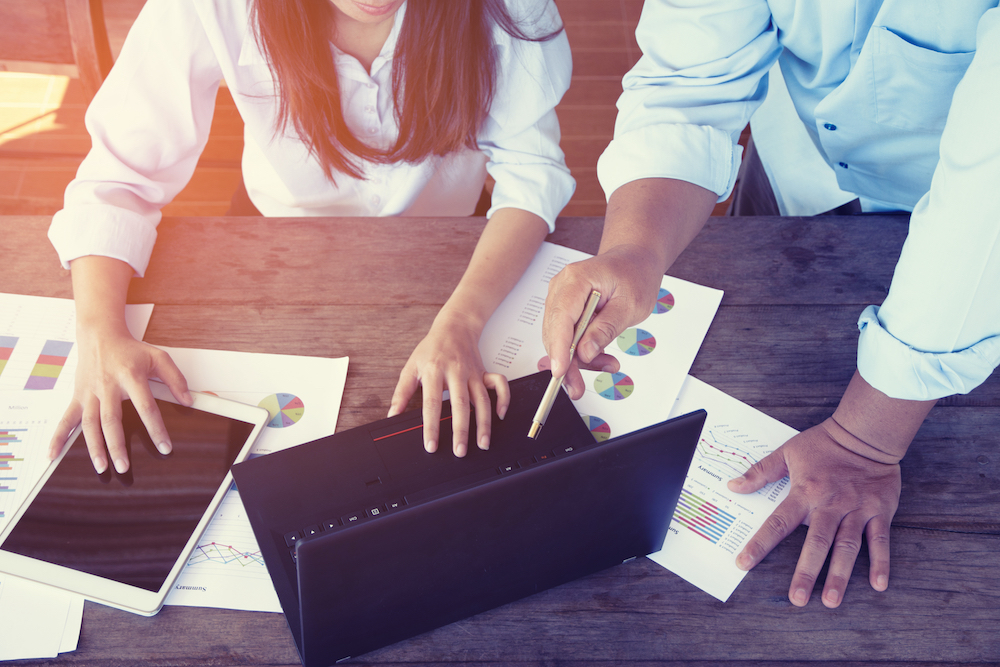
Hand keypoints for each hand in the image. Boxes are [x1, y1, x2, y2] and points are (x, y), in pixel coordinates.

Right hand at [48, 325, 190, 474]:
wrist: (100, 335)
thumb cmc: (130, 349)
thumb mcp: (159, 358)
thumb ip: (175, 379)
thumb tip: (188, 401)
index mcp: (130, 376)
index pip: (146, 407)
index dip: (156, 429)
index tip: (164, 448)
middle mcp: (108, 386)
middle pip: (111, 420)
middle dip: (117, 445)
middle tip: (124, 467)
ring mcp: (90, 393)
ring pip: (89, 423)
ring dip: (94, 447)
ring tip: (102, 467)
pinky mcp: (78, 396)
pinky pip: (66, 419)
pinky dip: (58, 437)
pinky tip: (53, 454)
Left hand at [389, 311, 510, 456]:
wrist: (454, 327)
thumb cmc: (431, 348)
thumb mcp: (411, 367)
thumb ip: (402, 392)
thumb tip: (392, 415)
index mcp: (434, 370)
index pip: (432, 403)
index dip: (431, 426)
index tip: (431, 445)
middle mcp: (456, 372)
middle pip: (460, 404)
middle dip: (461, 430)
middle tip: (460, 451)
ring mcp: (473, 372)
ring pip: (482, 400)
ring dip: (484, 424)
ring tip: (482, 444)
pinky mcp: (485, 372)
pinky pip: (499, 385)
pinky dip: (503, 400)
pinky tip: (500, 416)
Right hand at [540, 244, 665, 397]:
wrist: (633, 261)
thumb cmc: (634, 274)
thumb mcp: (631, 304)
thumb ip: (607, 328)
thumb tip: (585, 351)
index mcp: (576, 279)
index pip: (561, 318)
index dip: (559, 349)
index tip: (560, 372)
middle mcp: (561, 287)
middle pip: (555, 333)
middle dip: (567, 363)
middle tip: (578, 387)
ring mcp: (560, 298)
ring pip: (559, 339)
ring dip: (578, 358)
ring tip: (607, 364)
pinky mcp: (564, 309)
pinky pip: (566, 336)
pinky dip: (581, 350)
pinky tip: (600, 357)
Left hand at [727, 418, 900, 607]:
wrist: (865, 433)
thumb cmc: (824, 444)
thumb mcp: (787, 452)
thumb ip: (760, 472)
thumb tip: (734, 486)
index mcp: (804, 492)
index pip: (778, 523)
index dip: (760, 544)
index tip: (744, 563)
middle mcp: (830, 504)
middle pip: (816, 542)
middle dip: (806, 572)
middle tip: (797, 599)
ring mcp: (856, 509)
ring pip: (847, 546)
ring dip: (840, 574)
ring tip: (831, 600)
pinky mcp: (880, 511)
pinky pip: (880, 540)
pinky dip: (880, 562)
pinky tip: (877, 584)